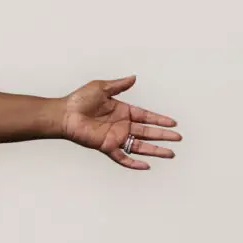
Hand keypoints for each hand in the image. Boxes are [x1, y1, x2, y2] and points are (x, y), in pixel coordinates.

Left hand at [57, 75, 180, 169]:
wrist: (65, 113)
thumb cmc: (79, 100)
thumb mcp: (101, 87)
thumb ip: (119, 85)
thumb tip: (133, 77)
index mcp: (122, 111)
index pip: (146, 116)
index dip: (160, 120)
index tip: (173, 123)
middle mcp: (121, 125)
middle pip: (147, 132)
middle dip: (163, 136)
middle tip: (178, 138)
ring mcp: (115, 137)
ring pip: (139, 146)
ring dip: (155, 150)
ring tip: (170, 153)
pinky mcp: (107, 146)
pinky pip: (122, 157)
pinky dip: (133, 163)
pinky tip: (146, 165)